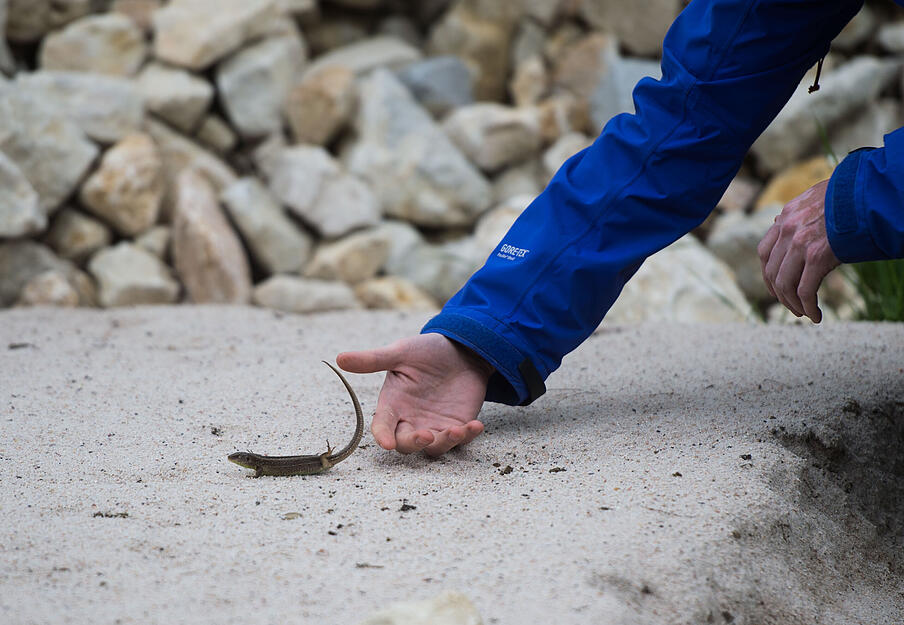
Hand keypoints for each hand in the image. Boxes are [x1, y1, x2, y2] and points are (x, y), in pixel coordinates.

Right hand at [336, 333, 492, 456]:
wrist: (461, 350)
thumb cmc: (426, 351)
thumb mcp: (400, 352)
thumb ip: (373, 359)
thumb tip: (340, 358)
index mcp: (393, 404)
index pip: (382, 426)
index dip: (383, 436)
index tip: (386, 442)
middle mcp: (411, 420)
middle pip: (405, 444)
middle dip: (414, 443)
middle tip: (426, 435)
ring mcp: (435, 426)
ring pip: (433, 448)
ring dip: (444, 443)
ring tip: (456, 430)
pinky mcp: (457, 426)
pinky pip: (461, 440)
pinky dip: (468, 436)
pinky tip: (476, 425)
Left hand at [757, 179, 840, 322]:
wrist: (868, 192)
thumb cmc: (849, 196)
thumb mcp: (815, 198)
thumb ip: (796, 213)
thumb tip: (778, 222)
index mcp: (785, 216)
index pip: (764, 253)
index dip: (768, 275)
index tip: (777, 289)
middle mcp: (787, 230)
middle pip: (772, 272)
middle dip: (781, 295)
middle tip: (793, 307)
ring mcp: (800, 243)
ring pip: (786, 285)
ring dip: (793, 304)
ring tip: (804, 314)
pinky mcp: (817, 256)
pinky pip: (805, 290)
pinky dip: (808, 307)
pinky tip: (816, 316)